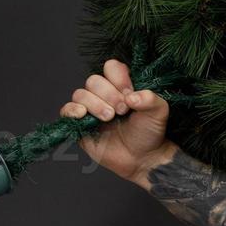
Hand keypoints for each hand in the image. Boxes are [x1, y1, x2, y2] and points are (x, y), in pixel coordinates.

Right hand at [59, 58, 171, 183]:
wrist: (143, 158)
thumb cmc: (150, 132)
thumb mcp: (159, 112)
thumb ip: (150, 99)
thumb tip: (131, 96)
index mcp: (121, 86)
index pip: (111, 67)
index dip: (118, 78)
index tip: (129, 93)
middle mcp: (104, 95)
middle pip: (94, 81)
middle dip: (109, 94)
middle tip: (123, 111)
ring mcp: (90, 109)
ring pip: (80, 94)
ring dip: (95, 104)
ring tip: (110, 117)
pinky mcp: (80, 124)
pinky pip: (67, 110)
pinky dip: (73, 110)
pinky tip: (84, 115)